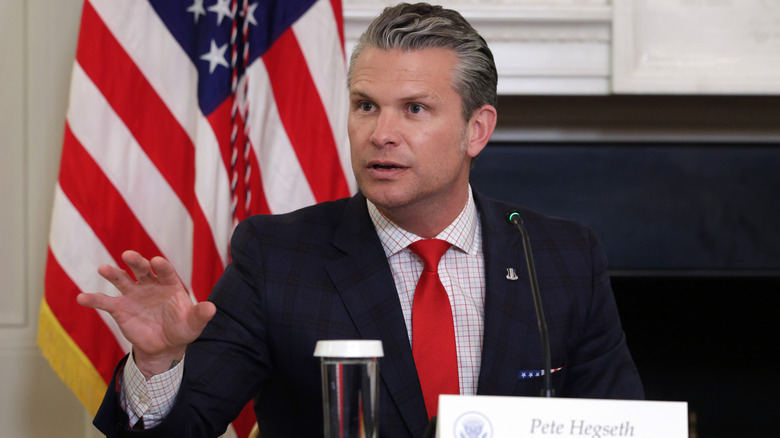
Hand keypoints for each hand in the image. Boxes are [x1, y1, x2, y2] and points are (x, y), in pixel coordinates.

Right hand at [77, 250, 215, 377]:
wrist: (165, 345)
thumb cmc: (182, 328)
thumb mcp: (193, 324)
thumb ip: (200, 314)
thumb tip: (212, 308)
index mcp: (169, 284)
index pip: (165, 271)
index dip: (161, 266)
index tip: (157, 261)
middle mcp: (150, 285)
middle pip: (142, 269)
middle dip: (136, 262)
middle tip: (129, 255)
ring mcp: (133, 295)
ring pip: (121, 280)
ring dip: (113, 273)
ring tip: (104, 268)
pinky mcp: (120, 309)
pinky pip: (104, 302)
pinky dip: (93, 299)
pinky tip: (81, 297)